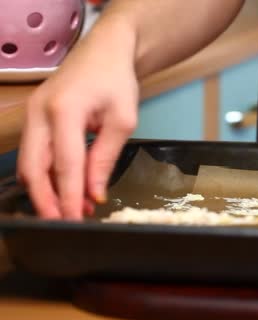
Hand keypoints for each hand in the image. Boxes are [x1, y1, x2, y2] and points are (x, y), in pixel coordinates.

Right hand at [17, 28, 138, 219]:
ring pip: (29, 165)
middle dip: (46, 201)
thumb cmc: (117, 81)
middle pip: (33, 169)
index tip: (76, 221)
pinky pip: (35, 155)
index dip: (69, 197)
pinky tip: (68, 190)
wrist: (104, 51)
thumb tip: (94, 194)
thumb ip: (105, 158)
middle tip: (65, 224)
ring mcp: (31, 115)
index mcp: (64, 111)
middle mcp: (39, 113)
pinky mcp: (33, 119)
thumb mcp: (123, 120)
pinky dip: (48, 176)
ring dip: (47, 191)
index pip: (65, 165)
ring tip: (74, 210)